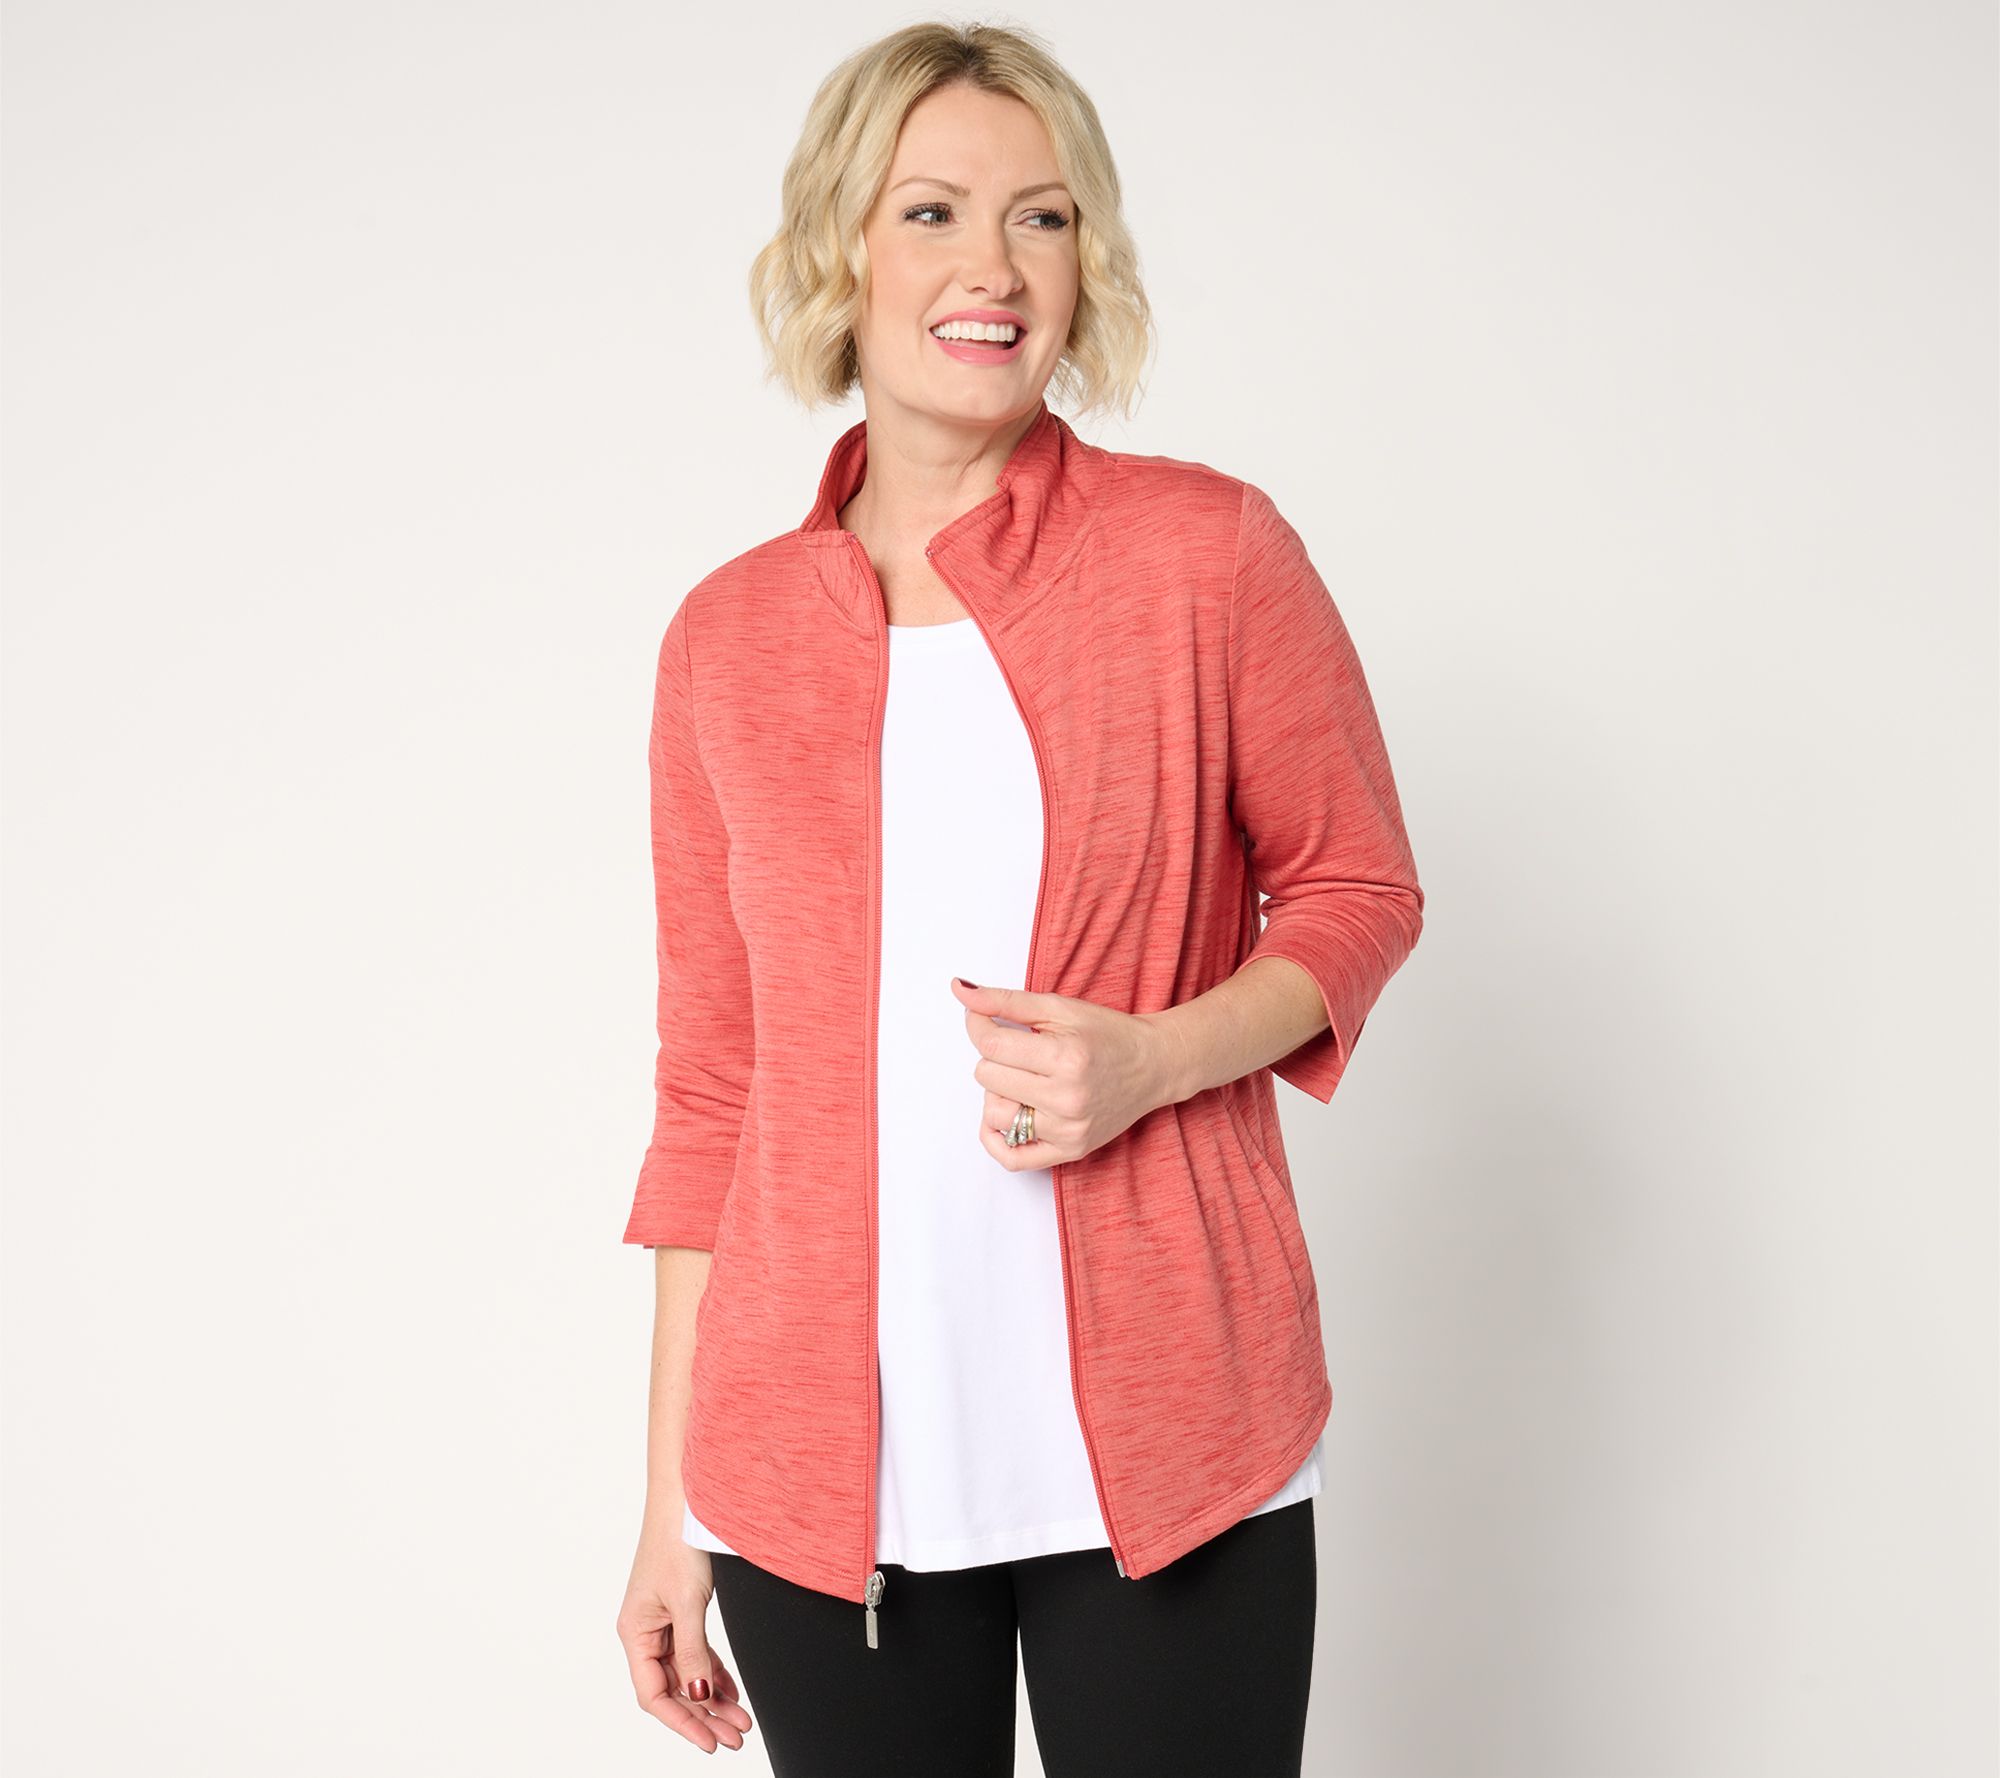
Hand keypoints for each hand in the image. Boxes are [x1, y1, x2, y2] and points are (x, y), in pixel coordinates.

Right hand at [617, 1531, 754, 1753]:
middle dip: (704, 1716)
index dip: (682, 1722)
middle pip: (673, 1688)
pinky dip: (714, 1672)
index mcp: (634, 1633)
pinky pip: (696, 1652)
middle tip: (736, 1737)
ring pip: (688, 1673)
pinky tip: (732, 1692)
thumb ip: (693, 1651)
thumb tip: (699, 1696)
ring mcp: (663, 1622)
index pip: (654, 1694)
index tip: (710, 1741)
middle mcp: (645, 1632)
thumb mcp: (688, 1602)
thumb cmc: (678, 1542)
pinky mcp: (680, 1611)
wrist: (686, 1498)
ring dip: (713, 1698)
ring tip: (741, 1721)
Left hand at [950, 976, 1181, 1169]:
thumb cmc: (1108, 1033)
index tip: (982, 1018)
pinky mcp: (1070, 1150)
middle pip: (988, 1078)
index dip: (977, 1025)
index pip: (990, 1044)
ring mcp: (1068, 1130)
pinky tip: (1004, 1115)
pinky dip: (995, 1138)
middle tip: (1017, 1049)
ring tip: (1020, 1079)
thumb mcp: (1059, 1007)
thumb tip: (959, 990)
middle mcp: (1066, 1098)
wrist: (1154, 1065)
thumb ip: (1006, 1000)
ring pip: (994, 1115)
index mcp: (1065, 1057)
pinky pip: (1012, 1159)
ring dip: (997, 1094)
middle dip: (994, 1057)